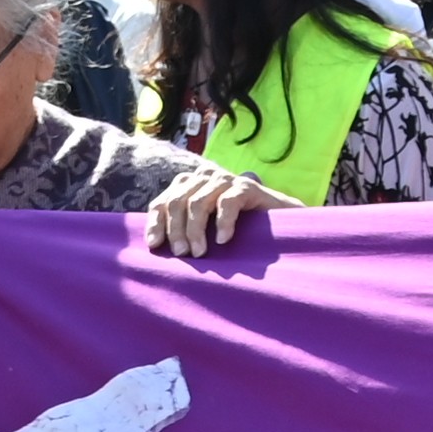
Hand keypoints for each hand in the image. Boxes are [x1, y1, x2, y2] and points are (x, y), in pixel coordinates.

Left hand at [141, 168, 267, 258]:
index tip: (155, 246)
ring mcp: (225, 179)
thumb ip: (182, 230)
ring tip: (200, 253)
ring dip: (196, 231)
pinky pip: (227, 203)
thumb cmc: (236, 230)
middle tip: (182, 255)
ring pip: (197, 203)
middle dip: (176, 231)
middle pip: (177, 202)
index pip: (163, 202)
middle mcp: (204, 177)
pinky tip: (223, 241)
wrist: (280, 223)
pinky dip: (222, 223)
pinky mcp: (246, 186)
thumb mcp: (205, 230)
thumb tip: (153, 248)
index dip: (156, 223)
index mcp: (189, 185)